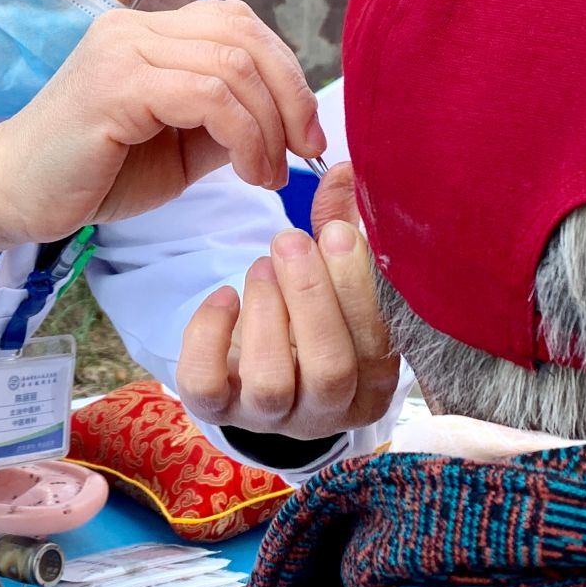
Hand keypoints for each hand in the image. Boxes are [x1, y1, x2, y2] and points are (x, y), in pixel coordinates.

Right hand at [0, 2, 326, 242]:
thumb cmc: (92, 174)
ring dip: (269, 127)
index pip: (241, 25)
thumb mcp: (180, 145)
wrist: (11, 195)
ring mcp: (122, 50)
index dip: (288, 75)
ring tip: (268, 174)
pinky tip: (247, 172)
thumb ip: (227, 122)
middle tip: (304, 152)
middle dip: (292, 96)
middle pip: (246, 35)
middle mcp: (135, 28)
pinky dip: (244, 135)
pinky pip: (207, 97)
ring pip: (233, 66)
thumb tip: (291, 122)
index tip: (306, 135)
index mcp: (149, 32)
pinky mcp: (115, 85)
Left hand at [176, 162, 400, 441]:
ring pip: (271, 382)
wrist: (256, 370)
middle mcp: (326, 411)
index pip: (378, 344)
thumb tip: (347, 169)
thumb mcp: (332, 276)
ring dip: (266, 313)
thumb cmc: (308, 318)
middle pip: (330, 369)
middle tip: (291, 240)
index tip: (337, 231)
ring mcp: (270, 417)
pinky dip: (210, 336)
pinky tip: (223, 297)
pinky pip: (207, 385)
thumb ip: (342, 225)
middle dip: (311, 298)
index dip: (358, 286)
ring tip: (260, 266)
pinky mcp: (218, 410)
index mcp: (371, 382)